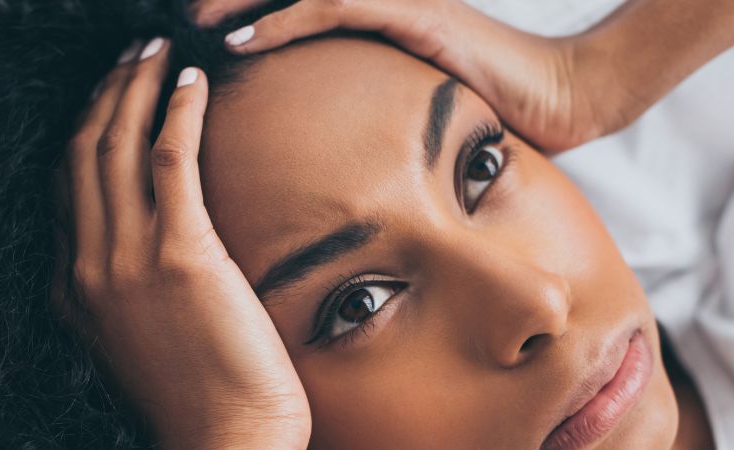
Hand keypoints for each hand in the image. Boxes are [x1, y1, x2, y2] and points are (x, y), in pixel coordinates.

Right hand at [51, 38, 311, 449]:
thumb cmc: (195, 410)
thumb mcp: (135, 351)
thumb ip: (124, 302)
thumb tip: (146, 264)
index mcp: (72, 291)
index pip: (65, 188)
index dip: (83, 131)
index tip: (105, 95)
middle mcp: (88, 269)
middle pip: (84, 154)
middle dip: (104, 92)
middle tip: (130, 51)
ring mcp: (128, 262)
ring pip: (118, 147)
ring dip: (135, 86)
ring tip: (155, 47)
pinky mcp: (182, 258)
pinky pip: (170, 161)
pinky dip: (176, 113)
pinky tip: (189, 82)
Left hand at [190, 0, 624, 154]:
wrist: (567, 97)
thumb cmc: (500, 111)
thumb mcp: (418, 113)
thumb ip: (371, 113)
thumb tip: (333, 150)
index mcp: (372, 23)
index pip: (291, 11)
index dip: (238, 20)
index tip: (184, 47)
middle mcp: (375, 2)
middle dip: (222, 6)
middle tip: (165, 30)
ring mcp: (392, 1)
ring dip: (233, 6)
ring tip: (183, 28)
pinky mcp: (409, 12)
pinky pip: (327, 7)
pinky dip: (276, 24)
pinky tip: (235, 42)